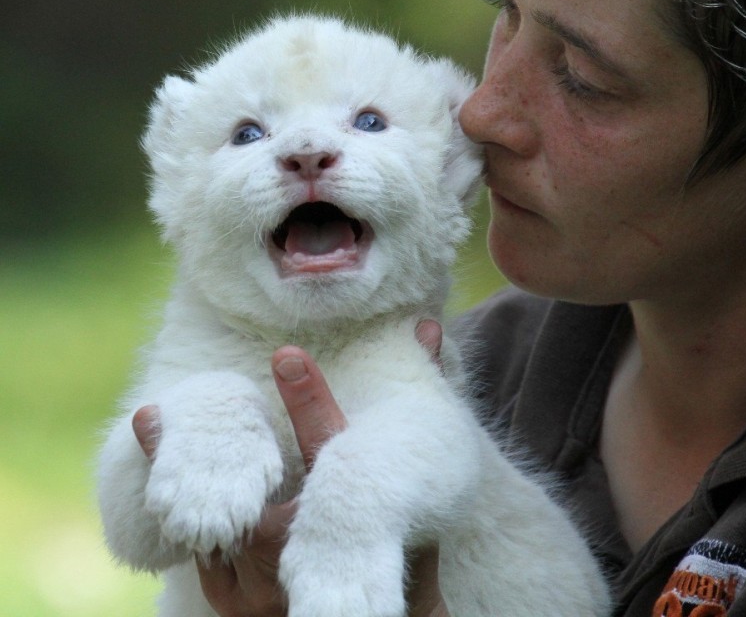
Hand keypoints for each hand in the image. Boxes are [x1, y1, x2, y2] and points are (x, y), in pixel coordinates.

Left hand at [132, 320, 446, 616]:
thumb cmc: (399, 541)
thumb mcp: (410, 476)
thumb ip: (419, 395)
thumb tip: (427, 327)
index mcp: (350, 502)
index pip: (330, 439)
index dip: (310, 396)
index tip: (286, 354)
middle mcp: (308, 541)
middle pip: (249, 486)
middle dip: (200, 447)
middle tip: (150, 411)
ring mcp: (267, 582)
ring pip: (214, 523)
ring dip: (179, 480)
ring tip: (147, 430)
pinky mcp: (237, 604)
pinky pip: (203, 556)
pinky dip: (186, 522)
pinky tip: (164, 491)